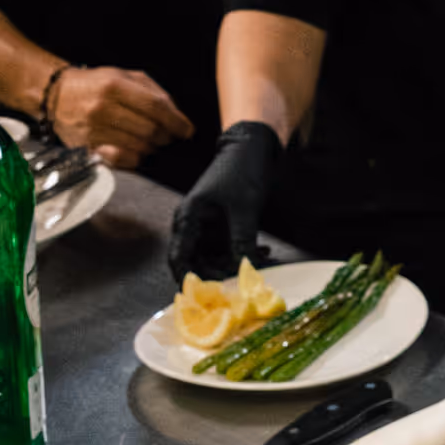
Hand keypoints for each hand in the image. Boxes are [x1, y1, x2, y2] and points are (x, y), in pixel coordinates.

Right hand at [52, 66, 193, 170]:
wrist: (55, 95)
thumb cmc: (94, 85)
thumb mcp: (123, 75)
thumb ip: (152, 91)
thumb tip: (176, 114)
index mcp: (114, 85)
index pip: (155, 106)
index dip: (176, 121)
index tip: (187, 130)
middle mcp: (103, 107)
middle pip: (150, 129)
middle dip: (166, 136)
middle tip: (169, 136)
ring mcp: (94, 129)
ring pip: (139, 146)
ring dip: (152, 148)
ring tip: (152, 142)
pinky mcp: (87, 146)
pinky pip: (121, 159)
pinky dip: (135, 158)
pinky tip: (137, 151)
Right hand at [167, 121, 281, 281]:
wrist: (252, 148)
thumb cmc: (242, 170)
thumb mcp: (243, 206)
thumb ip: (242, 238)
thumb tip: (245, 269)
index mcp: (188, 217)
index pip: (179, 257)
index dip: (188, 279)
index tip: (206, 296)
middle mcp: (193, 226)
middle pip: (197, 264)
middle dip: (221, 275)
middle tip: (245, 282)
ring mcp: (208, 228)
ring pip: (215, 259)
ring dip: (236, 266)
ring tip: (264, 263)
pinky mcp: (222, 229)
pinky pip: (229, 250)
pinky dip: (244, 255)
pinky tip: (266, 254)